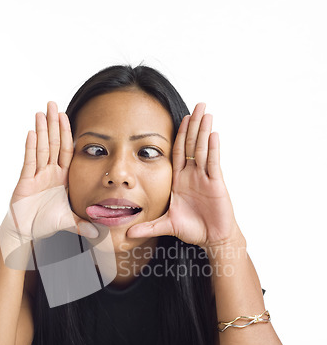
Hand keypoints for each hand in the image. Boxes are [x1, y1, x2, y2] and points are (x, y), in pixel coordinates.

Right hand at [9, 101, 98, 239]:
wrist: (26, 231)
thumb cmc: (45, 223)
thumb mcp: (70, 221)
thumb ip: (84, 223)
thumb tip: (101, 232)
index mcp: (62, 178)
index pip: (66, 151)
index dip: (67, 134)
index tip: (67, 116)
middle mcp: (50, 173)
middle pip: (53, 144)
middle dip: (53, 124)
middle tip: (53, 104)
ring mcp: (37, 176)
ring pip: (41, 148)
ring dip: (42, 130)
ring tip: (41, 112)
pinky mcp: (26, 181)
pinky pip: (30, 162)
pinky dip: (31, 147)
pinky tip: (32, 133)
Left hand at [126, 102, 242, 248]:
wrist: (212, 239)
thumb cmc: (192, 229)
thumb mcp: (165, 225)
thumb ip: (147, 227)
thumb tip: (127, 235)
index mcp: (179, 180)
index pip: (178, 152)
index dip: (179, 135)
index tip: (180, 118)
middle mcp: (192, 175)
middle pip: (192, 145)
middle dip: (194, 124)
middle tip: (198, 105)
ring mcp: (205, 178)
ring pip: (203, 150)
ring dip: (203, 131)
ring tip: (206, 112)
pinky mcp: (216, 185)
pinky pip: (213, 163)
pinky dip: (213, 149)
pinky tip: (212, 134)